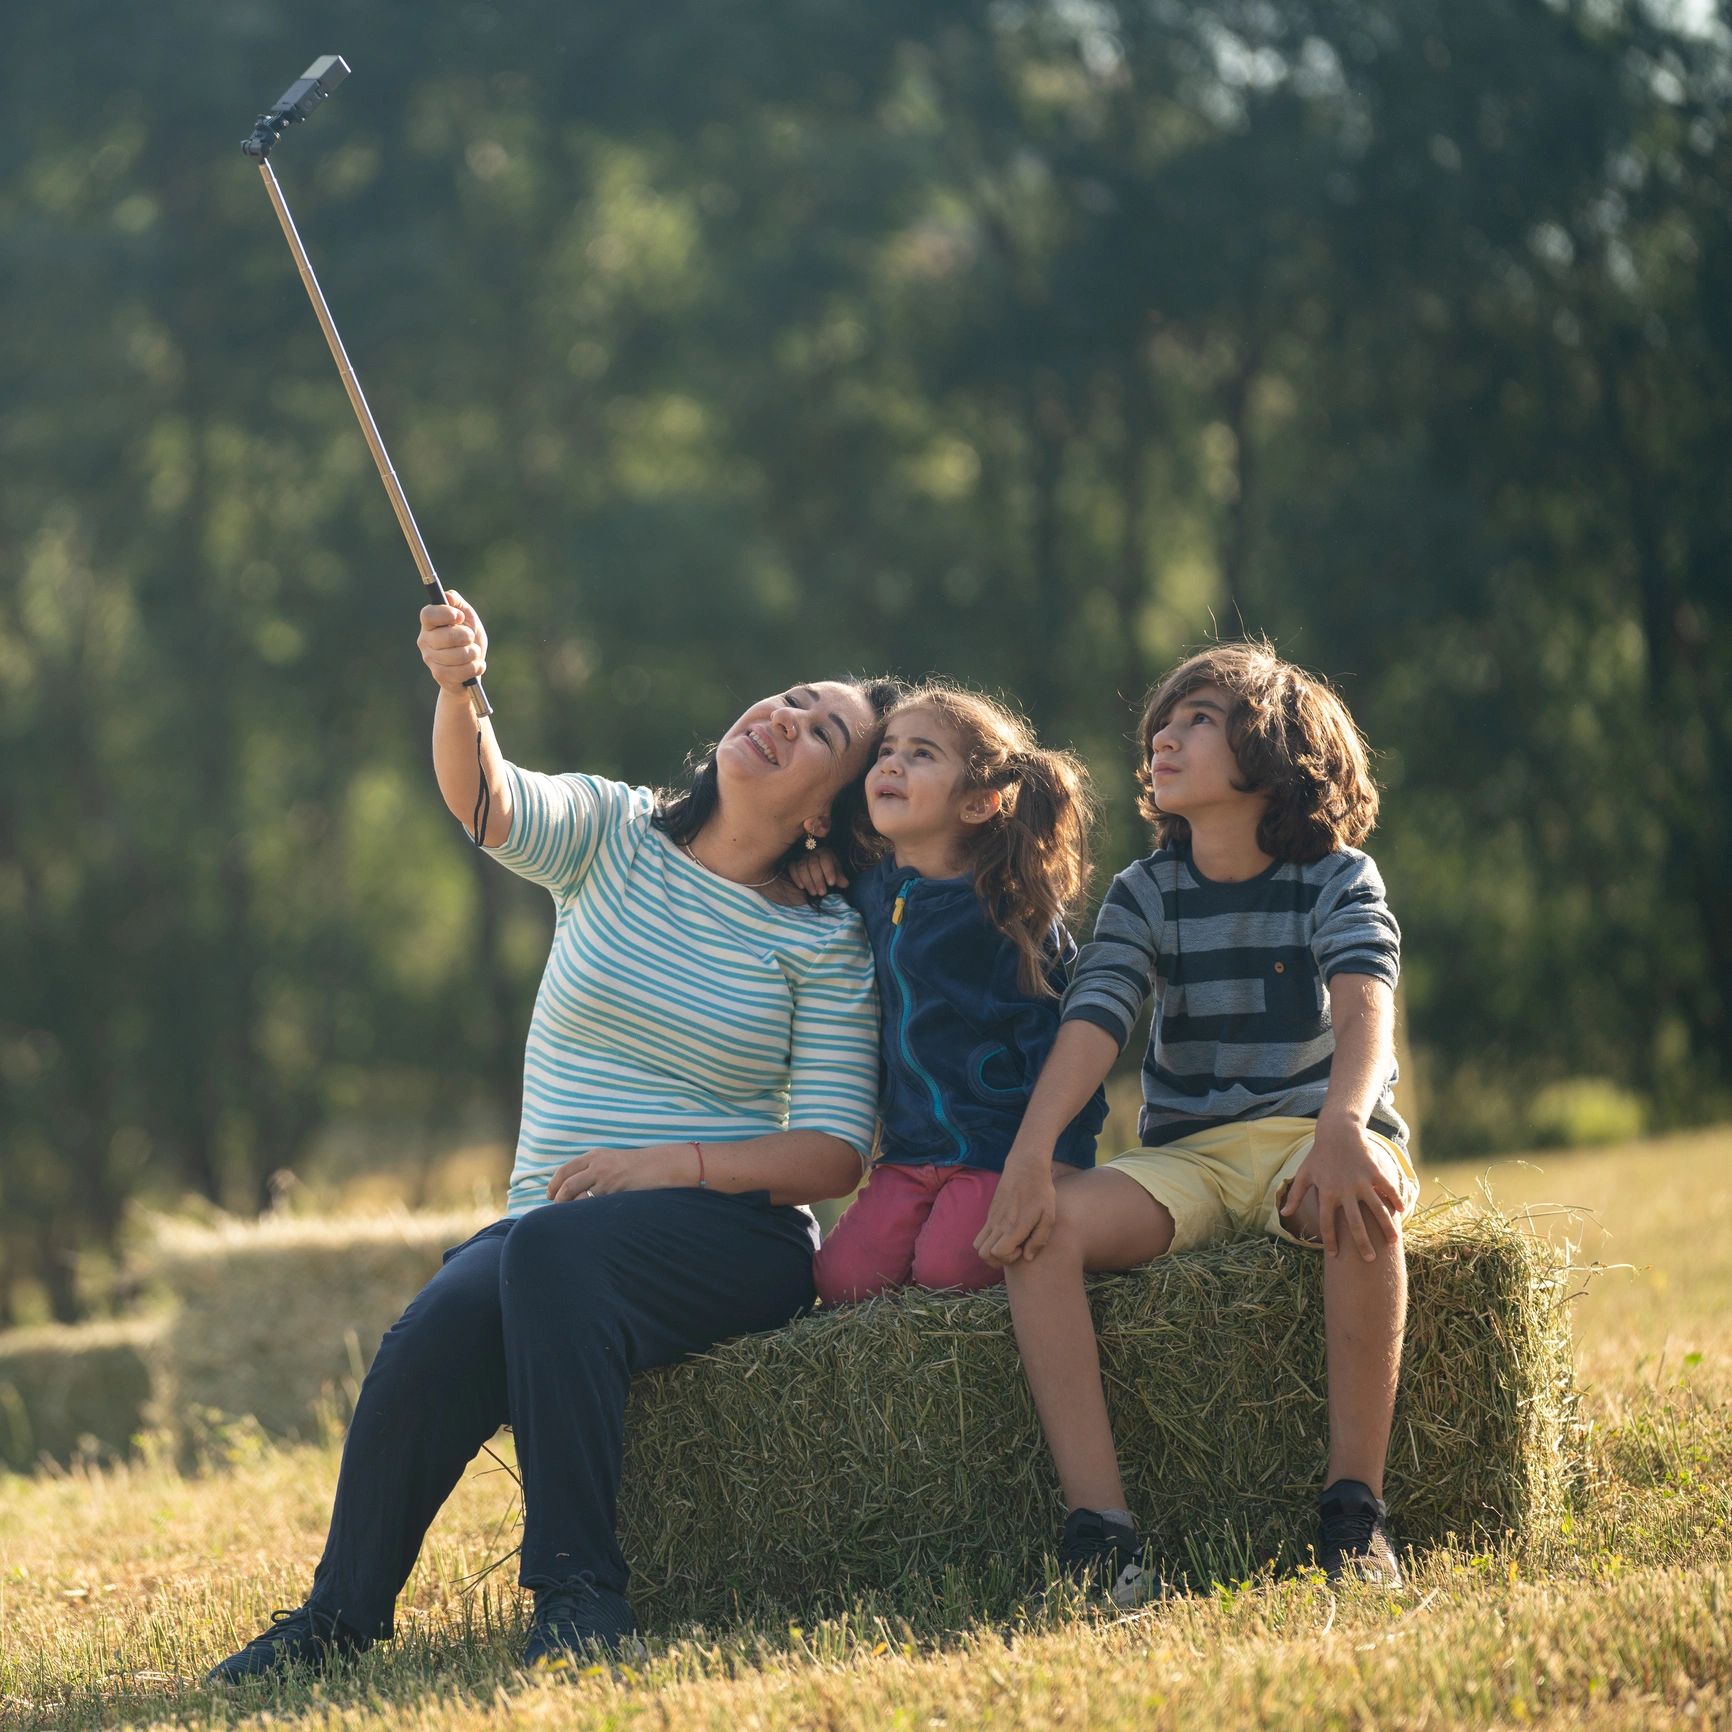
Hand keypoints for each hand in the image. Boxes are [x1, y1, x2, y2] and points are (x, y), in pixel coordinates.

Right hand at [418, 588, 487, 691]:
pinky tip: (476, 665)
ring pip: (460, 654)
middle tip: (470, 638)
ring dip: (474, 653)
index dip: (446, 614)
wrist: (471, 669)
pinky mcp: (439, 675)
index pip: (428, 614)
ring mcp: (430, 659)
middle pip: (448, 636)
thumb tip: (447, 596)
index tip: (460, 617)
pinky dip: (477, 666)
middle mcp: (425, 640)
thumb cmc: (468, 640)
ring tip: (473, 653)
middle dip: (468, 636)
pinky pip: (464, 670)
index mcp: (429, 624)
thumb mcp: (468, 618)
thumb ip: (458, 604)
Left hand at [546, 1144, 684, 1202]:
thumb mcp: (611, 1159)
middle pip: (567, 1184)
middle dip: (558, 1198)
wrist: (659, 1165)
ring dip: (570, 1207)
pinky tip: (586, 1216)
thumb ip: (593, 1168)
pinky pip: (593, 1204)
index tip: (550, 1194)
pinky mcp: (614, 1190)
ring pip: (578, 1196)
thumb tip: (575, 1184)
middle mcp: (597, 1165)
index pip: (565, 1170)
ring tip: (569, 1215)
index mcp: (594, 1155)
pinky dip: (586, 1211)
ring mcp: (606, 1178)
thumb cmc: (636, 1165)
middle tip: (556, 1207)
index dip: (554, 1184)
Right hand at [787, 845, 846, 897]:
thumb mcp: (835, 872)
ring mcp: (801, 857)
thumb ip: (839, 878)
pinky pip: (792, 868)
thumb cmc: (827, 870)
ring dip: (808, 882)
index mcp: (825, 853)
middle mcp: (812, 853)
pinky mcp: (792, 862)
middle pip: (813, 864)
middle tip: (822, 893)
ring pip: (802, 867)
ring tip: (814, 893)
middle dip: (818, 880)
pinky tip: (802, 887)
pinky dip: (796, 878)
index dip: (828, 871)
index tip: (831, 884)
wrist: (816, 866)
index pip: (825, 859)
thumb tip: (845, 884)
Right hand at [973, 1152, 1057, 1267]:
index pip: (997, 1253)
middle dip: (997, 1259)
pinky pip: (981, 1234)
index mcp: (1014, 1226)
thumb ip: (1039, 1240)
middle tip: (1014, 1249)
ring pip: (977, 1246)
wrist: (1025, 1167)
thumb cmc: (1041, 1191)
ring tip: (1009, 1244)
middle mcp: (999, 1224)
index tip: (1021, 1248)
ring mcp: (992, 1218)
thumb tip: (1027, 1257)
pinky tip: (1008, 1233)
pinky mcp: (990, 1213)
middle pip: (983, 1254)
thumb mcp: (1049, 1216)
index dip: (1008, 1258)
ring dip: (990, 1251)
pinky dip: (990, 1240)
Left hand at [1278, 1116, 1404, 1260]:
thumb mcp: (1305, 1174)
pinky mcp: (1374, 1171)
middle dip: (1362, 1243)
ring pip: (1376, 1209)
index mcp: (1326, 1193)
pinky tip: (1400, 1213)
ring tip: (1392, 1242)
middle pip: (1354, 1223)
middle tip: (1370, 1260)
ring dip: (1385, 1227)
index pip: (1326, 1223)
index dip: (1330, 1240)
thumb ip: (1296, 1195)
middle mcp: (1344, 1190)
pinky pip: (1387, 1189)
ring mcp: (1361, 1181)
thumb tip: (1284, 1213)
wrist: (1337, 1132)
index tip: (1335, 1255)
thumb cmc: (1319, 1155)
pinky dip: (1395, 1200)